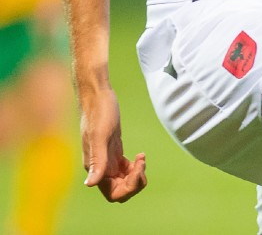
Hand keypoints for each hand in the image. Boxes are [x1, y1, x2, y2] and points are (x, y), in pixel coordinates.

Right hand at [79, 86, 146, 201]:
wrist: (98, 97)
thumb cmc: (99, 113)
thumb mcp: (101, 136)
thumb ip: (97, 161)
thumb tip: (90, 184)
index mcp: (95, 168)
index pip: (114, 194)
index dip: (129, 187)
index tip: (137, 168)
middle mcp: (100, 168)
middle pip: (122, 191)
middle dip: (136, 181)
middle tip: (141, 162)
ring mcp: (107, 161)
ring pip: (125, 181)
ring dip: (137, 174)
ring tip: (141, 157)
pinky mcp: (113, 152)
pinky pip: (126, 170)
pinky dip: (135, 167)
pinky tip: (139, 155)